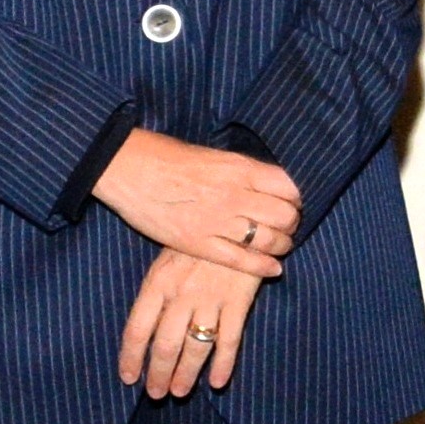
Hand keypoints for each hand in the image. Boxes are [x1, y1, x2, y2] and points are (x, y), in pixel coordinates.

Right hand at [94, 130, 300, 276]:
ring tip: (282, 246)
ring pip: (268, 240)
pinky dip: (263, 266)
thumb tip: (264, 184)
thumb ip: (241, 172)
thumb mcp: (213, 155)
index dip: (297, 199)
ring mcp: (217, 220)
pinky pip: (241, 260)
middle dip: (292, 224)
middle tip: (289, 228)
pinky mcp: (198, 243)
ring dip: (282, 245)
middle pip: (284, 215)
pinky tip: (274, 269)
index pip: (289, 187)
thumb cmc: (166, 156)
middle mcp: (235, 194)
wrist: (128, 167)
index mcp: (240, 168)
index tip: (294, 204)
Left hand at [119, 248, 262, 398]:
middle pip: (165, 344)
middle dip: (158, 373)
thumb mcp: (168, 258)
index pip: (137, 329)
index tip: (128, 378)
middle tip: (156, 393)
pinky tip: (218, 382)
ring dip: (186, 374)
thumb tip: (145, 332)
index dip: (131, 357)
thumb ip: (157, 293)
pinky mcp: (239, 300)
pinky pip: (230, 340)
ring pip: (195, 346)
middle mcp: (181, 294)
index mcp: (158, 282)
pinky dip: (224, 364)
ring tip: (180, 391)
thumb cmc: (198, 241)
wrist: (240, 219)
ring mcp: (211, 298)